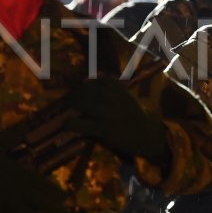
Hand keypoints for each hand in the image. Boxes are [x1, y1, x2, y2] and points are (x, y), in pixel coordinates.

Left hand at [57, 76, 171, 165]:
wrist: (145, 132)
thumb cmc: (131, 113)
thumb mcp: (122, 93)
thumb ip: (105, 87)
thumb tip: (83, 80)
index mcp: (113, 84)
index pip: (90, 83)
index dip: (80, 89)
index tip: (76, 92)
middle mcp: (109, 95)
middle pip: (82, 93)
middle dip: (73, 97)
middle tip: (68, 102)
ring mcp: (105, 112)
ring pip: (79, 105)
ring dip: (70, 107)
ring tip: (66, 111)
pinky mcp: (102, 128)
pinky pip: (79, 124)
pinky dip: (71, 123)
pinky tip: (68, 124)